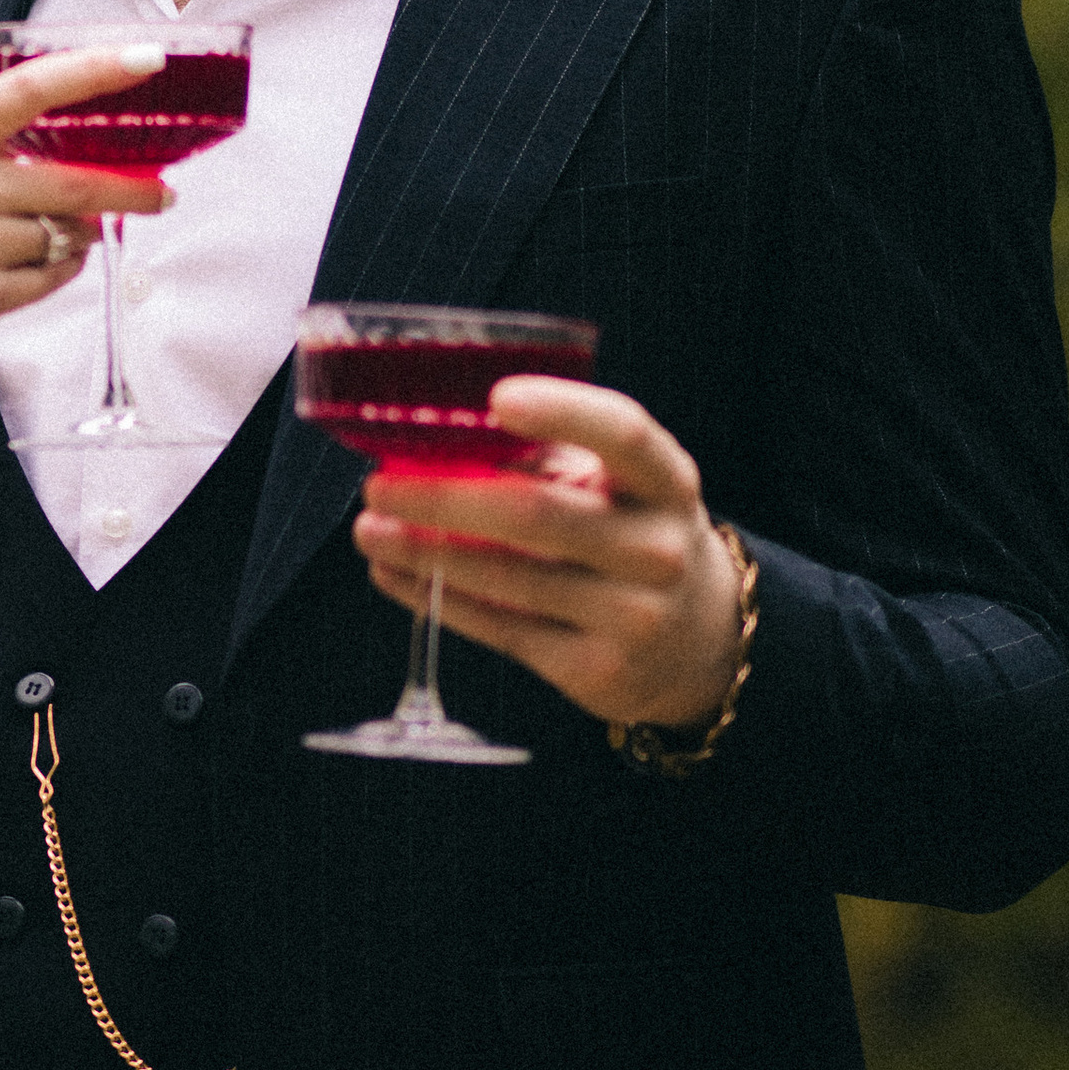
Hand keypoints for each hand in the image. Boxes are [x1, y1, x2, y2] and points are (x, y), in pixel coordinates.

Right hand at [0, 46, 166, 344]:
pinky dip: (64, 266)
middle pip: (76, 183)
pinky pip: (56, 276)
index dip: (94, 70)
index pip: (31, 89)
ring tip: (57, 230)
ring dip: (82, 232)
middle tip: (162, 193)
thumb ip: (2, 138)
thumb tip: (94, 138)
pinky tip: (36, 260)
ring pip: (70, 234)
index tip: (148, 58)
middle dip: (132, 190)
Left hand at [354, 380, 746, 732]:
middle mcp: (657, 548)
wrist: (698, 640)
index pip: (623, 434)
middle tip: (381, 485)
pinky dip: (437, 599)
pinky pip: (501, 629)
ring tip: (370, 530)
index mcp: (666, 482)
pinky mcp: (597, 670)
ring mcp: (632, 615)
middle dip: (445, 499)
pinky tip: (394, 574)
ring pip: (507, 579)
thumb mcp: (624, 490)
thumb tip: (443, 436)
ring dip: (424, 552)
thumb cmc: (635, 537)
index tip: (497, 399)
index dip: (562, 411)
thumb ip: (552, 462)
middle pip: (538, 515)